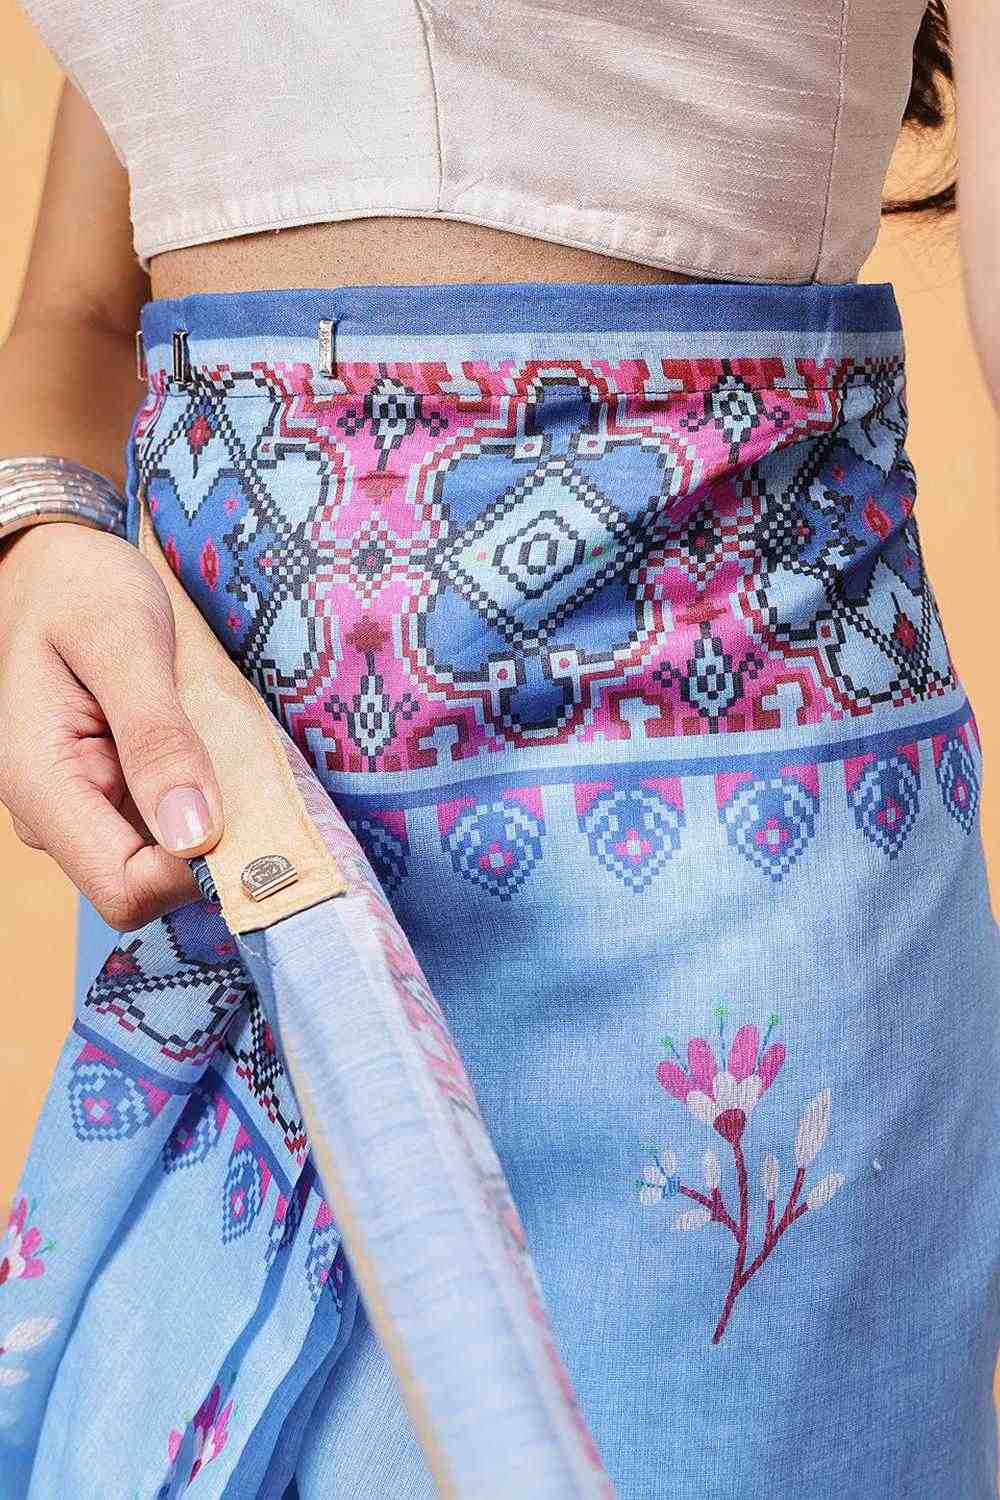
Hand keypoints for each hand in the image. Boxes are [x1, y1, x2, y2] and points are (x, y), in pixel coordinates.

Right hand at [0, 522, 223, 929]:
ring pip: (162, 856)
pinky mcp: (109, 791)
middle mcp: (56, 813)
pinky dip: (204, 798)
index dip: (192, 875)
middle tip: (255, 776)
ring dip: (212, 820)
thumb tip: (194, 835)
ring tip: (233, 748)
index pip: (125, 890)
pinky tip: (219, 750)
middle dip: (210, 848)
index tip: (253, 824)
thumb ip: (156, 735)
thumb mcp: (124, 641)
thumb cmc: (80, 587)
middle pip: (148, 884)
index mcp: (42, 783)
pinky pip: (165, 823)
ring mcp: (83, 805)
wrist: (50, 562)